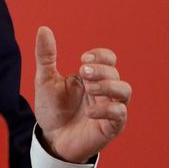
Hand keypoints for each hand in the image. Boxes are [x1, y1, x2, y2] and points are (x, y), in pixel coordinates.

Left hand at [33, 26, 130, 163]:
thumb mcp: (45, 80)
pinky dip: (108, 110)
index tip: (83, 58)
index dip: (101, 55)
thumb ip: (46, 56)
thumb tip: (43, 29)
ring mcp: (109, 108)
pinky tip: (89, 111)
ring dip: (109, 86)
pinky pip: (120, 115)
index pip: (109, 59)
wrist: (50, 139)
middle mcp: (104, 91)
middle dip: (101, 70)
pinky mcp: (110, 127)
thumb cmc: (52, 109)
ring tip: (89, 88)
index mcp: (91, 77)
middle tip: (82, 72)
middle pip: (115, 73)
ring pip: (125, 91)